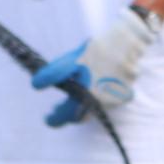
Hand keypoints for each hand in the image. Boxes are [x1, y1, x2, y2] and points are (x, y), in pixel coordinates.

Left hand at [31, 7, 160, 127]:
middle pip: (82, 115)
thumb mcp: (69, 61)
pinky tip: (93, 85)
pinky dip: (96, 96)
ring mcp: (116, 100)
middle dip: (69, 112)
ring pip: (94, 107)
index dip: (56, 119)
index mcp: (87, 97)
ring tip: (73, 93)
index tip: (48, 118)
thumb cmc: (96, 52)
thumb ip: (51, 75)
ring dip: (82, 103)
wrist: (127, 44)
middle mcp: (103, 103)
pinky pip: (106, 100)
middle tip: (57, 107)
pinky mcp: (125, 95)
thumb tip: (36, 86)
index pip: (67, 116)